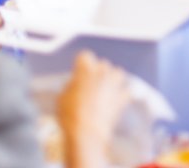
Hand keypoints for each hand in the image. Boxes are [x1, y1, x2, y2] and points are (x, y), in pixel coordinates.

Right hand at [58, 51, 128, 167]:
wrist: (87, 132)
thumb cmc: (70, 115)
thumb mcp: (62, 97)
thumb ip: (71, 85)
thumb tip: (76, 84)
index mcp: (85, 70)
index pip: (84, 56)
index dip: (81, 64)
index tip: (78, 71)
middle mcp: (102, 72)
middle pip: (102, 64)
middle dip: (97, 71)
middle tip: (90, 84)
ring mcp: (114, 84)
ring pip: (118, 72)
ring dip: (113, 78)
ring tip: (106, 88)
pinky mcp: (123, 97)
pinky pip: (126, 90)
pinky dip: (122, 94)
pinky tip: (116, 100)